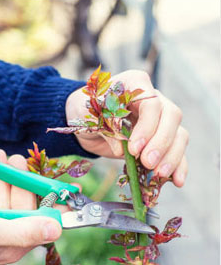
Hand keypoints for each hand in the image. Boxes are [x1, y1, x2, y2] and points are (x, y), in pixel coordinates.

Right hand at [0, 149, 61, 264]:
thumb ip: (21, 230)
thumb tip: (57, 229)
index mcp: (13, 245)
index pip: (41, 221)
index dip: (51, 200)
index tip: (61, 182)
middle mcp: (4, 239)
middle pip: (20, 205)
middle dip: (20, 180)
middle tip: (16, 157)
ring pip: (1, 199)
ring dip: (1, 176)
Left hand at [66, 69, 187, 185]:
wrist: (85, 118)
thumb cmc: (85, 110)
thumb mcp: (88, 115)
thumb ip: (106, 128)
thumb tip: (122, 150)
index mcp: (135, 83)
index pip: (151, 103)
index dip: (146, 127)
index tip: (133, 148)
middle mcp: (154, 98)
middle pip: (172, 117)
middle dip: (161, 143)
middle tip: (148, 162)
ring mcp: (162, 118)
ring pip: (179, 134)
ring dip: (171, 156)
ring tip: (159, 174)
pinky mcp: (163, 138)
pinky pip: (177, 150)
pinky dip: (178, 165)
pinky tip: (176, 181)